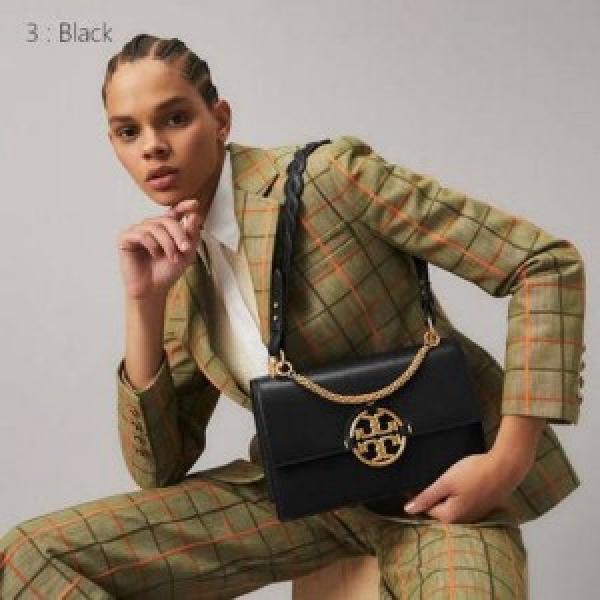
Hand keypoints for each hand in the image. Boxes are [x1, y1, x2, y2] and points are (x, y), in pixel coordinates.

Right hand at [117, 198, 203, 299]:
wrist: (153, 289)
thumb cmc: (167, 272)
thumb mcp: (186, 254)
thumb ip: (192, 235)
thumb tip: (195, 216)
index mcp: (165, 228)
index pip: (174, 212)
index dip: (183, 206)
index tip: (195, 204)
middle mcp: (151, 226)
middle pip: (167, 220)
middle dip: (179, 233)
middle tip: (185, 248)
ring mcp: (137, 231)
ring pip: (155, 226)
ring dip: (167, 243)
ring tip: (172, 258)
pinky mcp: (125, 238)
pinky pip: (141, 234)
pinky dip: (151, 244)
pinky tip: (154, 254)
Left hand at [403, 452, 526, 523]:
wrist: (505, 467)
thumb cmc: (474, 473)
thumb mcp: (445, 482)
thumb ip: (427, 497)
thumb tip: (407, 510)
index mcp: (450, 517)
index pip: (426, 509)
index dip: (417, 494)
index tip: (410, 482)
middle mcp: (462, 521)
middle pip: (439, 509)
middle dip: (432, 496)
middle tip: (427, 479)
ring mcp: (474, 515)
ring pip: (451, 506)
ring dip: (445, 496)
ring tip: (444, 480)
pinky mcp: (481, 507)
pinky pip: (462, 503)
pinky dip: (456, 495)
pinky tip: (458, 483)